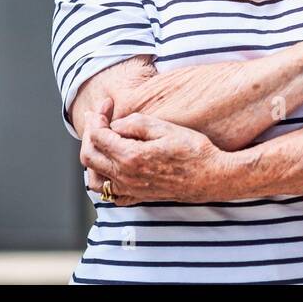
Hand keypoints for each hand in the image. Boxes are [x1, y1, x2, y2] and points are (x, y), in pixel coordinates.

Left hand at [80, 97, 227, 204]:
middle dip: (91, 132)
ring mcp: (131, 190)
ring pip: (94, 179)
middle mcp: (126, 177)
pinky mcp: (139, 197)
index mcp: (130, 157)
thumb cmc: (194, 151)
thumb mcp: (165, 128)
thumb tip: (115, 125)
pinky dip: (104, 180)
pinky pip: (110, 194)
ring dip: (94, 157)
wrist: (213, 177)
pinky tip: (113, 166)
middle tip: (101, 117)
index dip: (98, 116)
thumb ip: (135, 123)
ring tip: (104, 140)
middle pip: (89, 156)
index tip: (107, 104)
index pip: (97, 135)